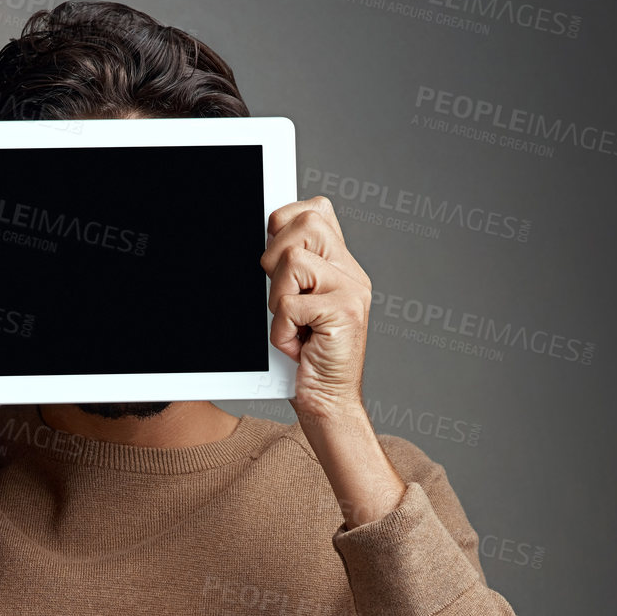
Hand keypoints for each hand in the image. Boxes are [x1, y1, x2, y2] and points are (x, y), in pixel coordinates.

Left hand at [260, 196, 371, 430]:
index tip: (274, 262)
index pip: (315, 210)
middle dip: (276, 259)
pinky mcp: (345, 313)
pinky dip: (281, 332)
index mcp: (340, 266)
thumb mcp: (291, 308)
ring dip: (278, 299)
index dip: (284, 225)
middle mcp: (351, 273)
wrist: (327, 404)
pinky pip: (290, 305)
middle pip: (306, 224)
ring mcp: (352, 291)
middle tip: (282, 299)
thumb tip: (264, 242)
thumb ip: (289, 273)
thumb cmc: (304, 361)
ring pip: (294, 261)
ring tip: (292, 326)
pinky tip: (296, 347)